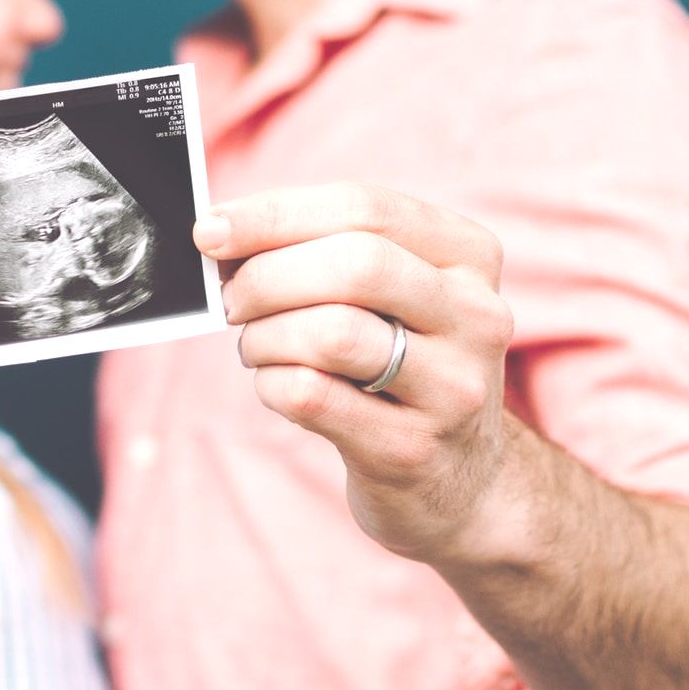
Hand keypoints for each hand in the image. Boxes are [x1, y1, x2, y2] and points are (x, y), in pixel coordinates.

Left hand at [197, 182, 516, 563]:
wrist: (461, 481)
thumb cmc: (402, 366)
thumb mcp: (392, 297)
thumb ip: (323, 251)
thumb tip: (223, 232)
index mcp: (470, 257)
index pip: (365, 208)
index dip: (275, 214)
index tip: (212, 229)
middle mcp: (477, 316)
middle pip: (354, 265)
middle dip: (267, 277)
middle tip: (230, 300)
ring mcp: (453, 389)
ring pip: (332, 333)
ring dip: (265, 335)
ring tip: (256, 346)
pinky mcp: (412, 449)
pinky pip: (313, 396)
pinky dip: (271, 383)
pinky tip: (275, 385)